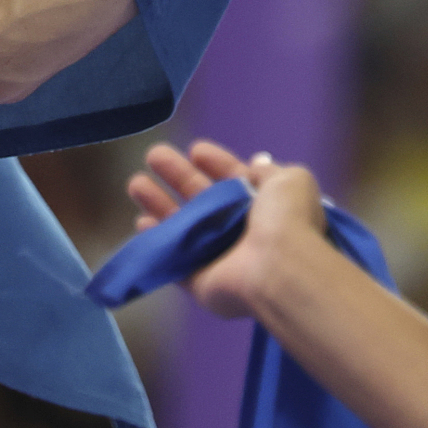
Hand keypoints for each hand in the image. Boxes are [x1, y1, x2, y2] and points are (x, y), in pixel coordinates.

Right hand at [126, 140, 326, 318]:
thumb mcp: (291, 182)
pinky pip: (171, 255)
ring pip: (181, 224)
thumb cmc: (286, 221)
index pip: (234, 179)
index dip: (215, 162)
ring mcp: (216, 254)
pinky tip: (141, 221)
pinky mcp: (196, 278)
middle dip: (177, 174)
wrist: (278, 269)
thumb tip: (257, 163)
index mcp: (264, 205)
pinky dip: (156, 239)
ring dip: (158, 202)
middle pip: (200, 197)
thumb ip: (270, 171)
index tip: (195, 149)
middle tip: (153, 155)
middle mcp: (239, 229)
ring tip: (136, 183)